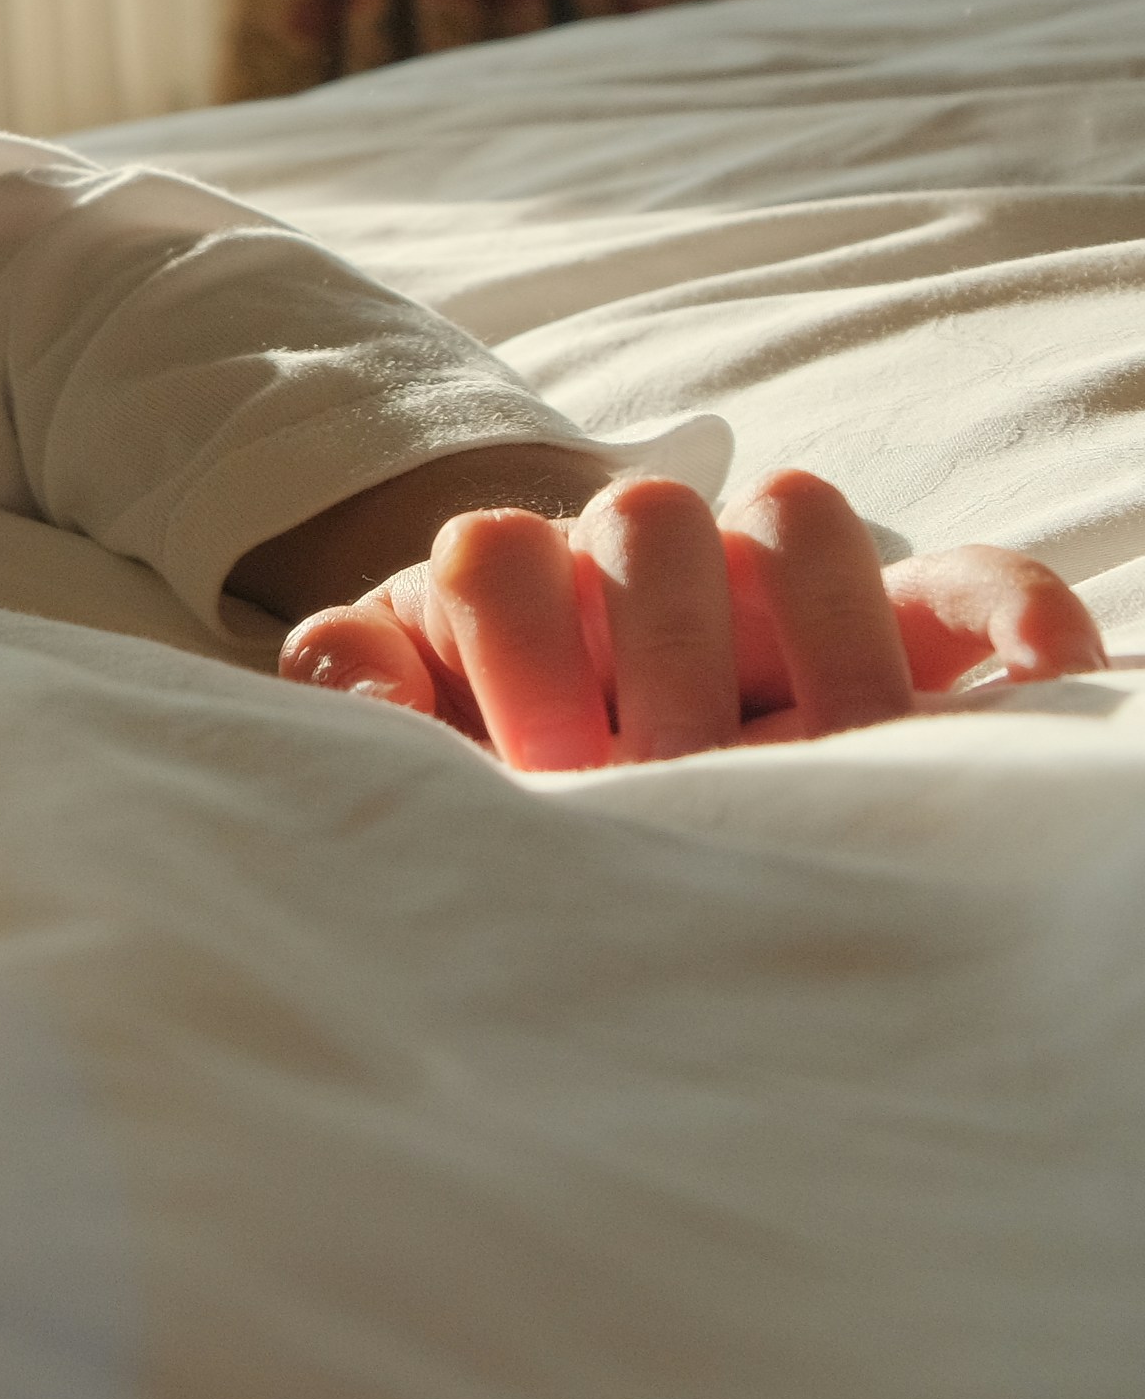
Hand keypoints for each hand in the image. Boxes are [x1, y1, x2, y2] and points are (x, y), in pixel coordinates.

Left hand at [273, 470, 1105, 771]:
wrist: (629, 878)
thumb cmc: (513, 788)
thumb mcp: (426, 747)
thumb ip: (372, 692)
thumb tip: (353, 670)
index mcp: (525, 605)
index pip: (495, 555)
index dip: (504, 629)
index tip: (530, 760)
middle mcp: (655, 591)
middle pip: (646, 521)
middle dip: (644, 625)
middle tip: (653, 759)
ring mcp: (779, 618)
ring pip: (797, 529)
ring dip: (798, 608)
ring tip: (793, 713)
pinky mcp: (905, 656)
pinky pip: (971, 595)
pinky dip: (1010, 613)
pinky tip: (1046, 668)